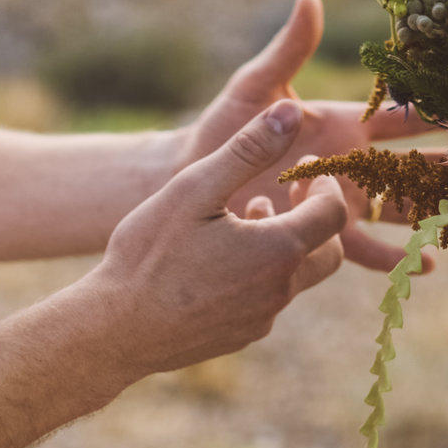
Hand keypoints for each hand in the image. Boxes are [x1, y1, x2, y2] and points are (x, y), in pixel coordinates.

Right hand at [81, 101, 353, 378]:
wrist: (114, 332)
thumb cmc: (150, 255)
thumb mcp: (195, 188)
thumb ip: (248, 150)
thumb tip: (290, 111)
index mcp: (278, 251)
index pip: (333, 214)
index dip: (325, 185)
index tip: (305, 168)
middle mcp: (279, 291)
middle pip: (328, 252)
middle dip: (316, 218)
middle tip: (289, 192)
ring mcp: (260, 319)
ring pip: (295, 277)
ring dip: (284, 243)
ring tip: (248, 215)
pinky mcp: (240, 336)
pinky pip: (266, 300)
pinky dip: (261, 272)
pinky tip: (222, 257)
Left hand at [165, 0, 435, 272]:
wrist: (193, 180)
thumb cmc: (225, 127)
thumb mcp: (257, 86)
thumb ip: (290, 49)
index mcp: (344, 124)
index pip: (402, 115)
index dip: (439, 112)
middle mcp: (353, 163)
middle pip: (415, 164)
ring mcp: (343, 201)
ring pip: (401, 207)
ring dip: (434, 212)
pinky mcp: (324, 233)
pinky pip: (365, 250)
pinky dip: (396, 258)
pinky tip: (426, 266)